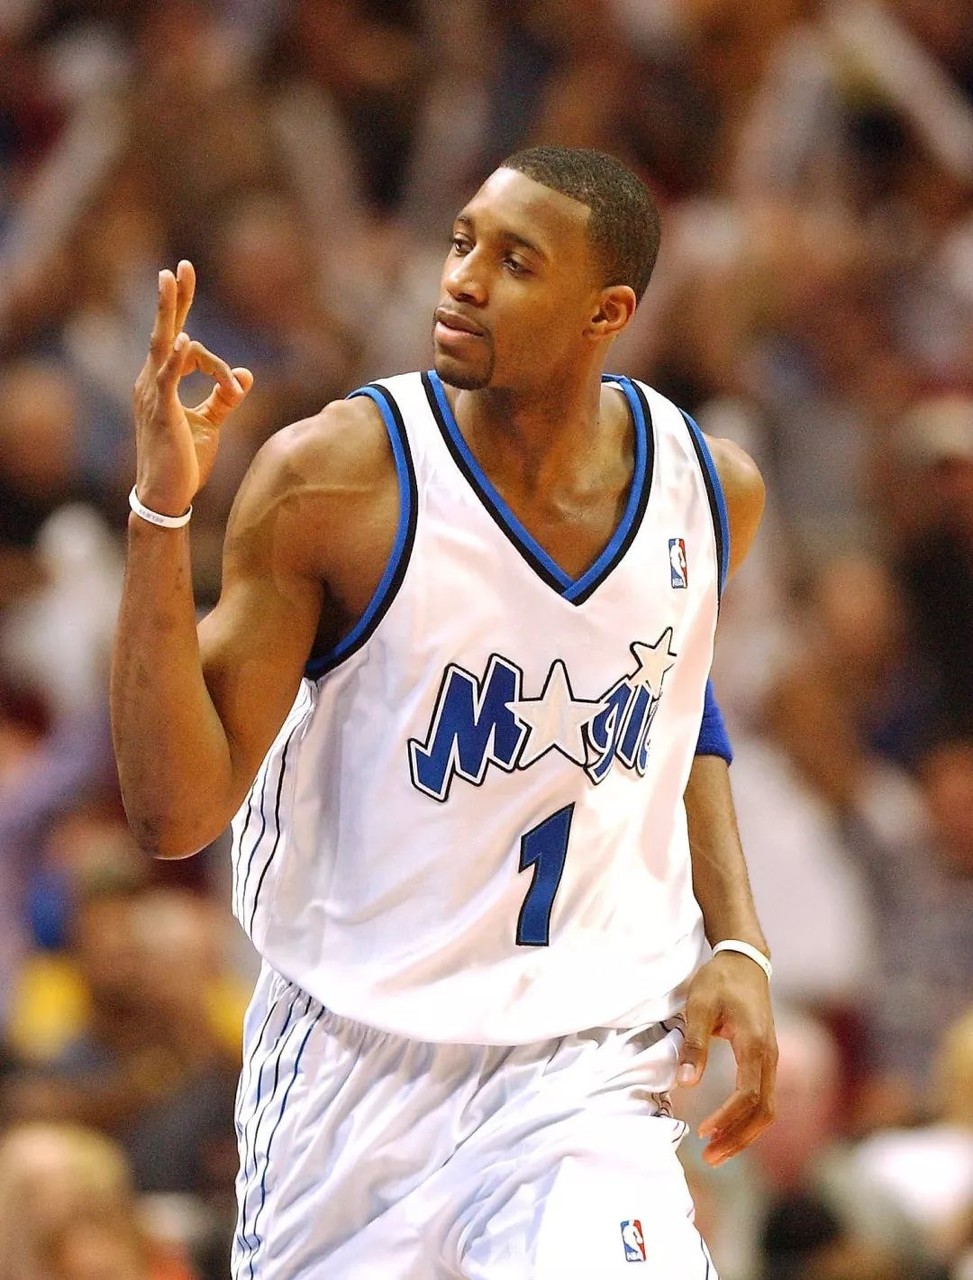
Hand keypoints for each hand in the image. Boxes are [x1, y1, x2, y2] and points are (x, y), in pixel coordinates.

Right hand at [132, 259, 252, 515]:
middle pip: (164, 331)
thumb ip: (225, 399)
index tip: (235, 387)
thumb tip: (247, 376)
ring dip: (169, 312)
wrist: (167, 496)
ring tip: (170, 281)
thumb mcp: (210, 425)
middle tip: (179, 267)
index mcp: (161, 383)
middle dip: (173, 299)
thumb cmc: (185, 462)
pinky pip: (167, 379)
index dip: (217, 365)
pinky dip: (177, 360)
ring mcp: (152, 395)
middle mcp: (151, 382)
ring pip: (162, 345)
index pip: (187, 350)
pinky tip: (185, 341)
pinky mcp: (161, 413)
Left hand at [676, 952, 776, 1164]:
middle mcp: (770, 1056)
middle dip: (738, 1138)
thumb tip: (685, 1083)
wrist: (744, 960)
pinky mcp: (766, 1058)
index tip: (703, 1132)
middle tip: (709, 1157)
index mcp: (754, 1045)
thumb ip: (694, 1045)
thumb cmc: (719, 980)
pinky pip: (764, 1097)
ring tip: (716, 1150)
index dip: (727, 1119)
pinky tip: (727, 1127)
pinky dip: (748, 1118)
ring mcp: (771, 1058)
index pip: (748, 1095)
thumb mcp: (699, 1006)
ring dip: (744, 1133)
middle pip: (763, 1111)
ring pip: (767, 1109)